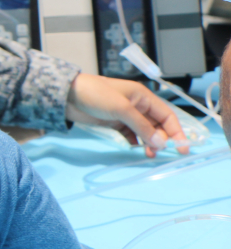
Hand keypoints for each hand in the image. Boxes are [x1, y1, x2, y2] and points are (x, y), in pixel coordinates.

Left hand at [67, 73, 188, 156]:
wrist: (67, 96)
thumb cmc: (95, 95)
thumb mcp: (121, 109)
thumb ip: (142, 126)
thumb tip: (161, 142)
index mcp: (142, 97)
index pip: (166, 115)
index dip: (176, 131)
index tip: (182, 147)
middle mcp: (137, 105)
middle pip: (157, 125)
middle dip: (162, 139)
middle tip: (159, 152)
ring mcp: (126, 115)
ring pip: (145, 131)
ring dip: (150, 142)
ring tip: (149, 154)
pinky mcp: (115, 123)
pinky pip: (131, 135)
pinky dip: (136, 142)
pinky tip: (137, 149)